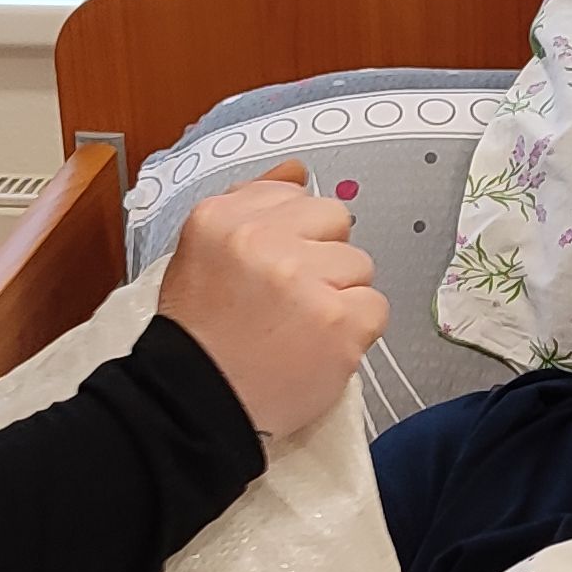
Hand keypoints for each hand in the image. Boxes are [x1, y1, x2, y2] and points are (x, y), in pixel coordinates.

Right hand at [156, 163, 387, 439]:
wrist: (196, 403)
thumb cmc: (202, 334)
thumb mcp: (205, 253)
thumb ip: (253, 204)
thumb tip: (299, 168)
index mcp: (222, 216)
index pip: (294, 194)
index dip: (291, 235)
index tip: (272, 269)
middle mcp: (261, 239)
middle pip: (335, 220)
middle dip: (322, 257)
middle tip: (289, 300)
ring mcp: (302, 278)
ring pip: (359, 265)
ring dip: (340, 296)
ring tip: (300, 328)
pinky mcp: (337, 321)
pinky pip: (375, 306)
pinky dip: (356, 332)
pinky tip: (320, 348)